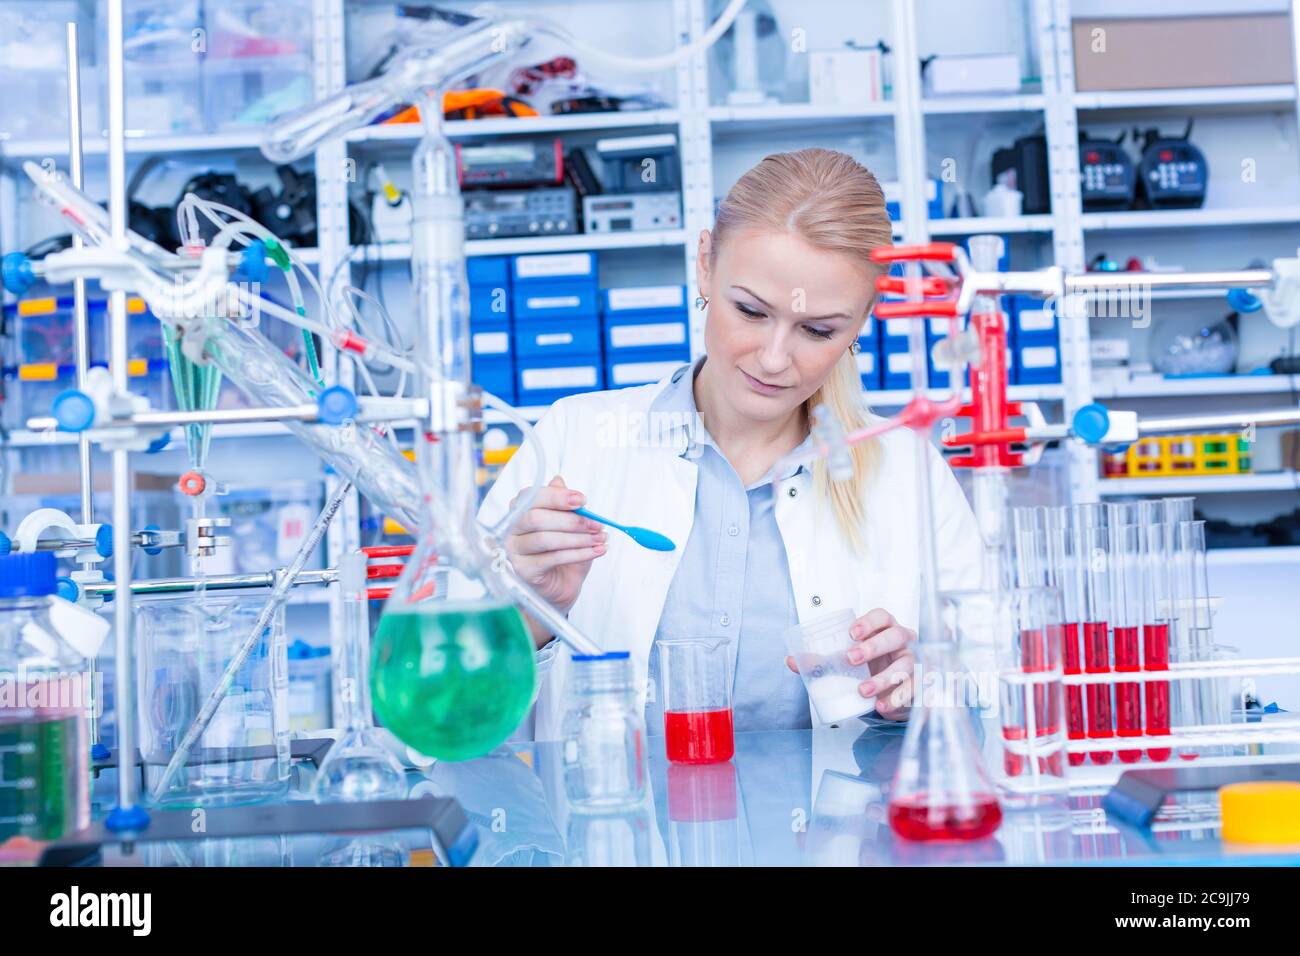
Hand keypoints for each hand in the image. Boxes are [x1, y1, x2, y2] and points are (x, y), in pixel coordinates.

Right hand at [504, 476, 605, 613]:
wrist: (560, 587)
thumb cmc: (563, 554)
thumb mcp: (570, 526)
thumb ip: (563, 504)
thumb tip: (559, 480)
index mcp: (520, 511)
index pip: (531, 497)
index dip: (557, 497)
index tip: (583, 500)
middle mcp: (512, 529)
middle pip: (536, 518)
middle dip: (571, 520)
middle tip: (596, 524)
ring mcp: (514, 551)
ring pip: (545, 539)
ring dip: (578, 538)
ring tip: (600, 539)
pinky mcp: (522, 571)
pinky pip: (552, 559)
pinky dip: (579, 554)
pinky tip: (596, 551)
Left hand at [786, 607, 916, 720]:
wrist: (890, 694)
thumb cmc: (869, 669)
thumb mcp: (846, 663)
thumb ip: (822, 661)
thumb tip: (791, 660)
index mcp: (885, 630)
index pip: (882, 616)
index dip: (868, 622)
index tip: (851, 633)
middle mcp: (903, 643)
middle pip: (896, 636)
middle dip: (873, 647)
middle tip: (851, 659)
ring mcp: (914, 663)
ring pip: (905, 665)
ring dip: (883, 678)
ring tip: (863, 691)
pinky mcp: (920, 685)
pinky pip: (914, 690)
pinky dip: (898, 699)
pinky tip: (882, 706)